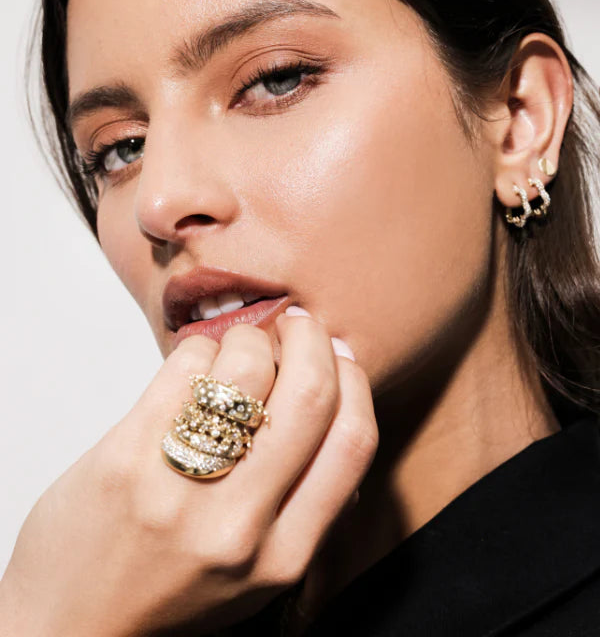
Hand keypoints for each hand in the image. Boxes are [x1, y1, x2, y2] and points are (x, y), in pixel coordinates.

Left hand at [0, 309, 377, 635]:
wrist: (69, 626)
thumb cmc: (164, 590)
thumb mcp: (257, 573)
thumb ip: (303, 504)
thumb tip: (333, 405)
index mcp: (284, 555)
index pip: (353, 441)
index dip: (354, 381)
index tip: (338, 357)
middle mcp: (239, 525)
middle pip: (309, 394)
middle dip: (310, 338)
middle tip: (298, 325)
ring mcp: (179, 489)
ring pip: (247, 366)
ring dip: (250, 336)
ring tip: (238, 346)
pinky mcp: (126, 456)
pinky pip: (186, 366)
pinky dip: (200, 348)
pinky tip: (193, 365)